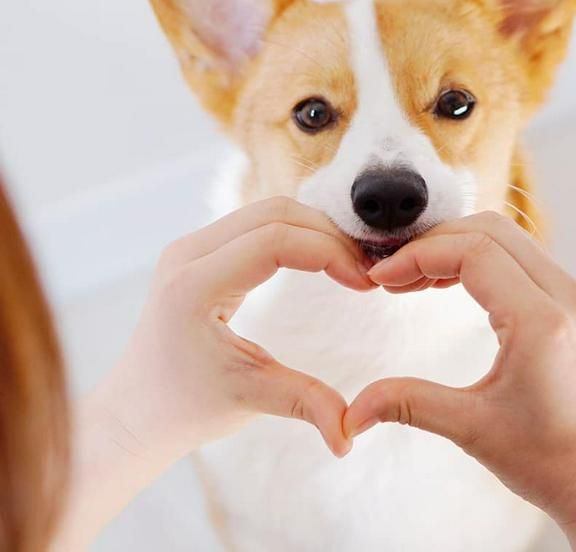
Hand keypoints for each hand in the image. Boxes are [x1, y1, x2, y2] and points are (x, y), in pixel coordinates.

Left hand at [104, 196, 374, 460]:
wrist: (137, 409)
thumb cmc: (184, 407)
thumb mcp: (249, 399)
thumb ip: (305, 404)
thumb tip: (350, 436)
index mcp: (194, 284)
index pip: (275, 240)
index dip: (329, 252)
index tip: (364, 283)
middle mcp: (188, 253)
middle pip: (275, 213)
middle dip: (329, 236)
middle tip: (365, 271)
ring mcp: (191, 247)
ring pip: (268, 212)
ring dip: (315, 231)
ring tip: (349, 265)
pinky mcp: (201, 251)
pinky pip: (257, 223)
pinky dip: (296, 234)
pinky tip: (321, 259)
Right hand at [344, 212, 575, 550]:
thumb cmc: (557, 464)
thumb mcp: (474, 429)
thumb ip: (409, 404)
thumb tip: (352, 411)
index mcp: (541, 322)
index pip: (472, 251)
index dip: (418, 256)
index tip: (382, 277)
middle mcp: (566, 298)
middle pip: (489, 231)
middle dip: (433, 243)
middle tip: (394, 274)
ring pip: (509, 239)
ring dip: (458, 247)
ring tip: (416, 279)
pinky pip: (524, 259)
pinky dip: (482, 259)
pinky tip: (453, 284)